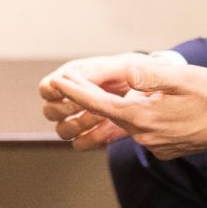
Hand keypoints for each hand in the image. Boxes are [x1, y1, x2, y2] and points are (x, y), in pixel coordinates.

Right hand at [38, 52, 155, 150]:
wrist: (161, 89)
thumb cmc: (140, 69)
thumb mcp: (123, 63)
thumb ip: (100, 71)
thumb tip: (77, 77)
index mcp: (74, 76)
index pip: (46, 87)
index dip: (52, 91)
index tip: (67, 91)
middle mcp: (73, 97)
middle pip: (49, 111)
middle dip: (67, 110)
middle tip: (88, 104)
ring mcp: (82, 117)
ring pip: (63, 131)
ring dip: (79, 125)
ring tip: (100, 117)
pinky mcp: (96, 133)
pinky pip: (82, 144)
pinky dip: (92, 138)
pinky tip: (109, 128)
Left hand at [46, 59, 206, 159]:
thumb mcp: (182, 78)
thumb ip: (150, 75)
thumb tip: (126, 73)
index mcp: (143, 117)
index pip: (99, 104)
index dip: (75, 92)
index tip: (55, 82)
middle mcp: (144, 135)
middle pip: (108, 114)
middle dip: (87, 99)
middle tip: (66, 82)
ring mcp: (154, 145)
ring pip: (126, 122)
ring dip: (114, 108)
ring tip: (99, 93)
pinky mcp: (164, 148)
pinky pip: (142, 130)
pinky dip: (136, 117)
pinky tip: (143, 106)